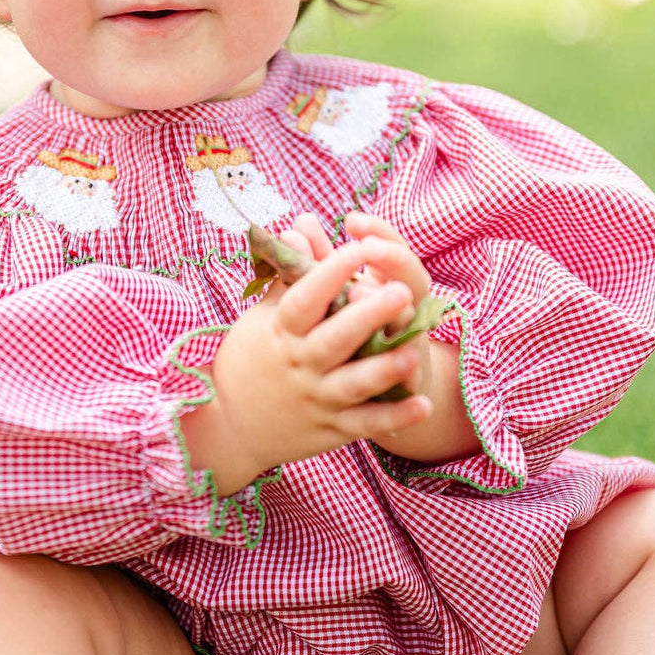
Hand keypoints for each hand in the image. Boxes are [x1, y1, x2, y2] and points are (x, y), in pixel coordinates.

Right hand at [180, 237, 433, 494]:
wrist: (231, 426)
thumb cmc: (250, 358)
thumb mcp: (261, 317)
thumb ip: (288, 275)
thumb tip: (301, 225)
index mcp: (281, 332)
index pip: (304, 299)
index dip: (329, 273)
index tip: (355, 247)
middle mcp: (300, 365)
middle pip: (335, 339)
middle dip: (367, 317)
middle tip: (401, 292)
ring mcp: (317, 399)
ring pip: (353, 384)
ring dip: (383, 370)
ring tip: (413, 351)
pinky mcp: (332, 429)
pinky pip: (366, 424)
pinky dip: (395, 416)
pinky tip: (423, 404)